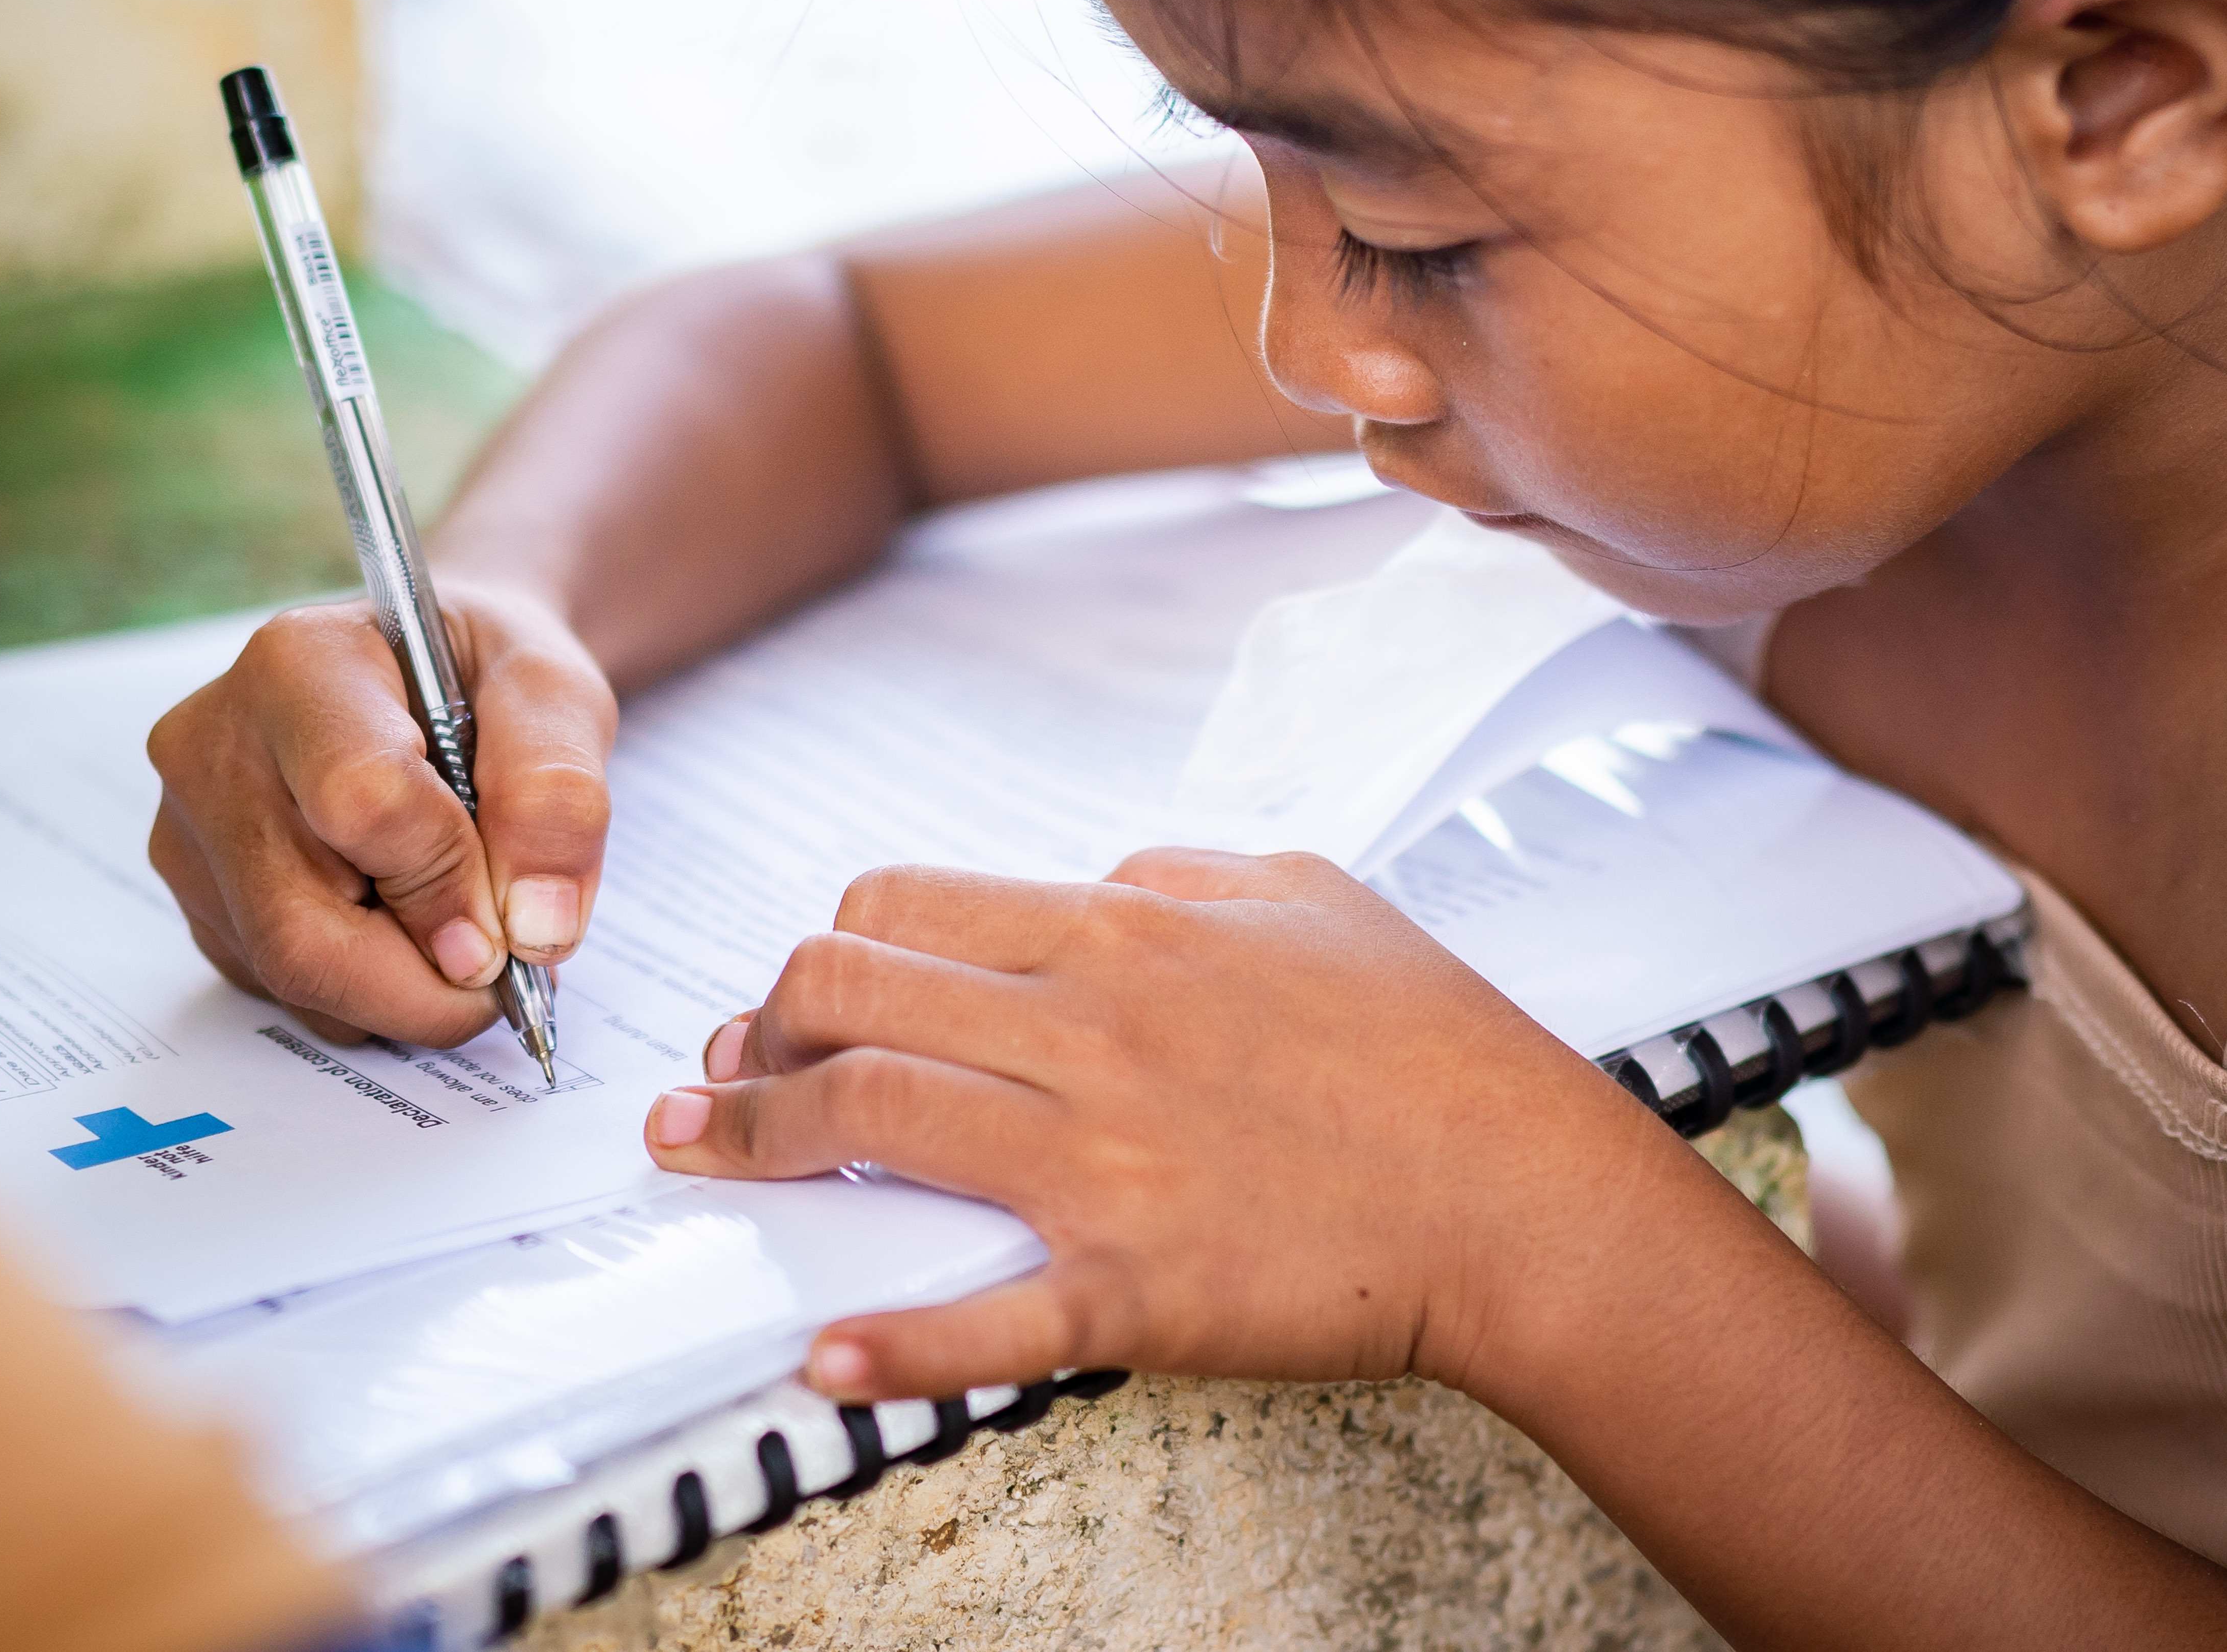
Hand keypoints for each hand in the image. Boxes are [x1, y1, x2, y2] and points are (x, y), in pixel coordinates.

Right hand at [145, 580, 615, 1044]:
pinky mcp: (200, 902)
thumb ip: (557, 797)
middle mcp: (214, 748)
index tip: (518, 922)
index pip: (359, 802)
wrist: (434, 675)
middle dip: (426, 982)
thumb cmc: (487, 675)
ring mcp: (192, 834)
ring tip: (456, 915)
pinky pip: (284, 991)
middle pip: (301, 928)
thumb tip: (534, 927)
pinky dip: (368, 991)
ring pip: (293, 977)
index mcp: (298, 664)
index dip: (450, 887)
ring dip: (404, 988)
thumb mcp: (555, 695)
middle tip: (504, 969)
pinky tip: (402, 918)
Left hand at [641, 849, 1667, 1401]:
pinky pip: (988, 1315)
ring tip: (696, 1159)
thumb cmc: (1436, 1045)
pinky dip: (893, 1342)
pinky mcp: (1138, 1285)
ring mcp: (1107, 1161)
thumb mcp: (1309, 892)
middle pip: (849, 991)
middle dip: (755, 1030)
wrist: (1529, 1195)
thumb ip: (1182, 871)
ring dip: (757, 1139)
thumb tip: (1094, 874)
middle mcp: (1092, 1030)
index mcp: (1126, 931)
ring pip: (875, 1115)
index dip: (820, 946)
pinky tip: (822, 1355)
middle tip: (724, 1076)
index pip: (902, 906)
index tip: (791, 995)